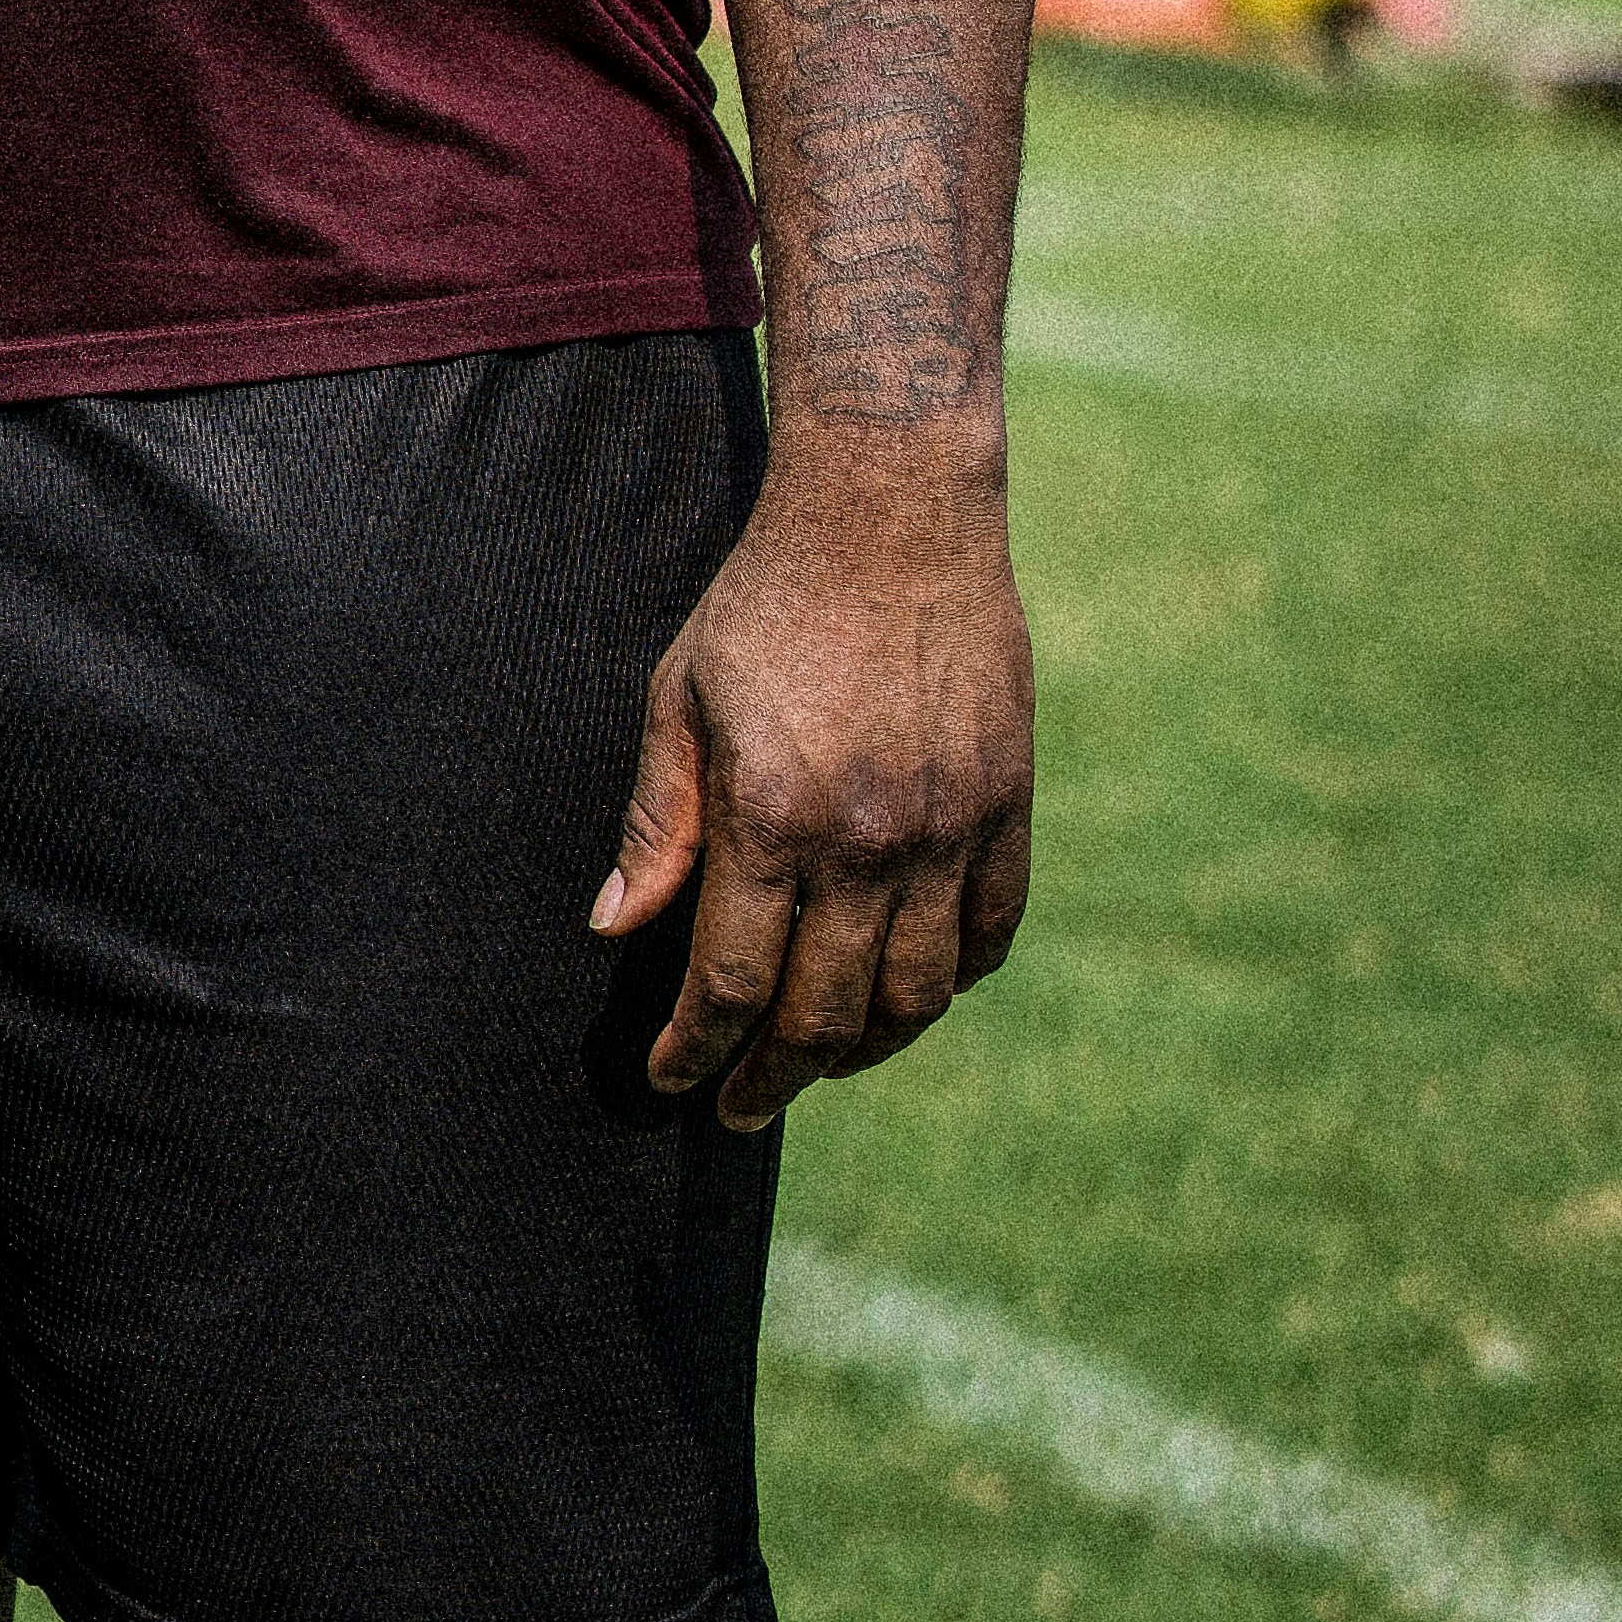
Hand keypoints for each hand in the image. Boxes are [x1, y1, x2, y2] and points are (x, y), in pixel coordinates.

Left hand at [593, 441, 1032, 1130]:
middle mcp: (868, 840)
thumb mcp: (680, 696)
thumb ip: (656, 822)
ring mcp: (948, 828)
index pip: (730, 983)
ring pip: (916, 996)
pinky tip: (912, 992)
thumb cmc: (766, 600)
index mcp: (772, 816)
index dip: (695, 1050)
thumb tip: (615, 932)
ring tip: (819, 1064)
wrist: (891, 513)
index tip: (672, 1080)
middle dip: (771, 1079)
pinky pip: (991, 932)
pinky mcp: (1006, 804)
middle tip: (738, 1108)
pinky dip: (953, 981)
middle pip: (824, 1015)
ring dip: (864, 1052)